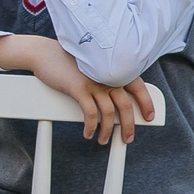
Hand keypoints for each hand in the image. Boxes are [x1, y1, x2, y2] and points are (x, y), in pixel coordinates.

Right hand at [0, 34, 152, 143]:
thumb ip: (104, 79)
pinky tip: (88, 133)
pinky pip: (90, 114)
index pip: (138, 87)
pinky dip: (91, 126)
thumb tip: (114, 101)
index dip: (146, 103)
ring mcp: (94, 82)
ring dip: (108, 131)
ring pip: (109, 113)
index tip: (149, 116)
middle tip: (127, 138)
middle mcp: (106, 75)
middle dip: (129, 125)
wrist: (44, 54)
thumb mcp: (91, 68)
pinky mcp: (79, 89)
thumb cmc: (66, 62)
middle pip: (126, 105)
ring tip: (103, 140)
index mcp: (112, 69)